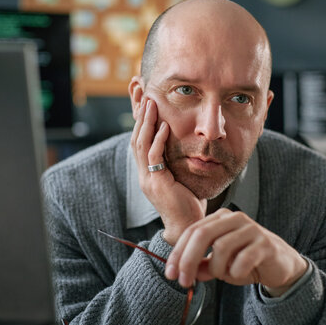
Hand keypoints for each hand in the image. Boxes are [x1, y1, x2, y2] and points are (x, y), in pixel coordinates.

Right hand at [131, 98, 206, 244]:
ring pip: (141, 145)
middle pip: (136, 139)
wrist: (188, 227)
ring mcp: (147, 179)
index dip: (142, 123)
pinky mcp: (156, 184)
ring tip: (150, 104)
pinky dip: (158, 140)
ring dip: (146, 123)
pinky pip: (154, 157)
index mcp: (148, 174)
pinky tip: (163, 126)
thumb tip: (188, 147)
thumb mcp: (182, 179)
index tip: (146, 104)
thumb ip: (178, 164)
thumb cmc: (189, 205)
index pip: (140, 143)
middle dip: (140, 117)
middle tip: (144, 96)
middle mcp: (143, 175)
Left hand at [165, 208, 307, 296]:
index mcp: (219, 218)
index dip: (178, 253)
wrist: (280, 264)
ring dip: (218, 269)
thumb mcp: (220, 264)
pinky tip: (241, 274)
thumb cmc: (247, 259)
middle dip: (188, 260)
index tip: (170, 274)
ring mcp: (251, 229)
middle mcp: (234, 218)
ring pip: (221, 248)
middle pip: (202, 235)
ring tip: (226, 274)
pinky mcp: (265, 243)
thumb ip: (202, 265)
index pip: (191, 231)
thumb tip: (186, 272)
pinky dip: (236, 272)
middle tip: (184, 282)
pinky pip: (242, 260)